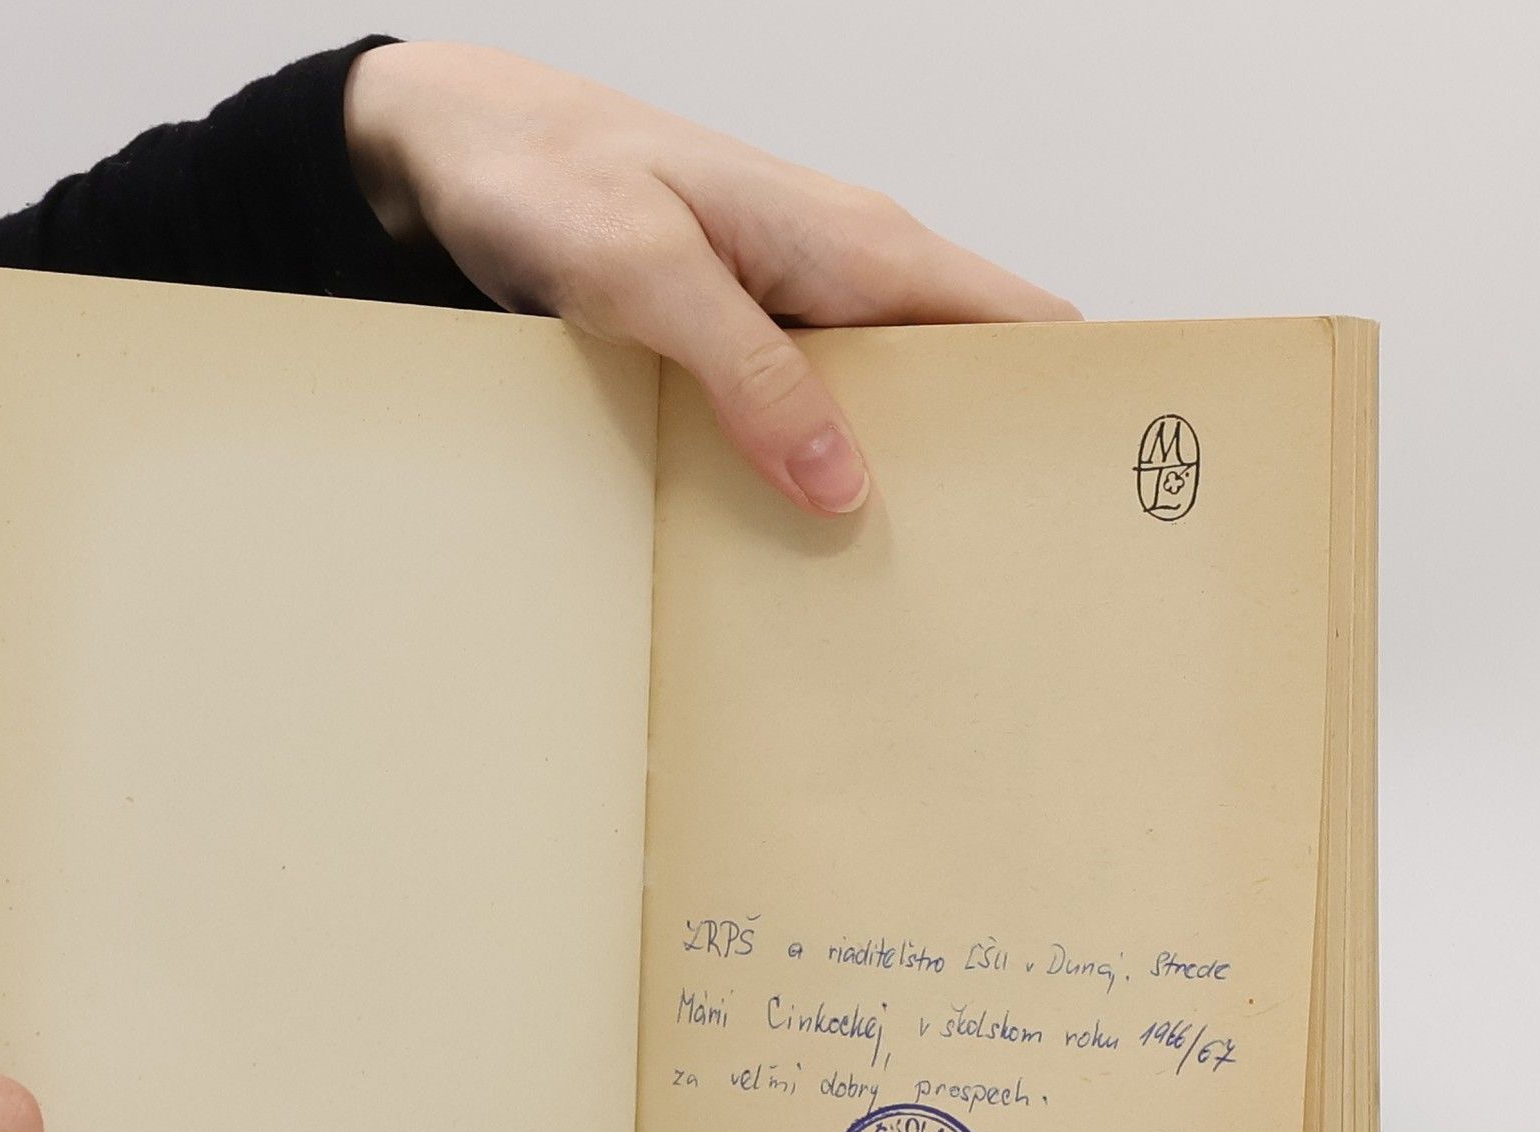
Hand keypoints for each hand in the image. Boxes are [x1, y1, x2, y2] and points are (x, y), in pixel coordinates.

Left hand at [345, 42, 1077, 515]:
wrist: (459, 148)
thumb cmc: (549, 177)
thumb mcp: (647, 276)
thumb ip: (750, 371)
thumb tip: (841, 480)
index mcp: (856, 242)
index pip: (1017, 319)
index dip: (1062, 398)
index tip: (1080, 490)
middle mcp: (843, 270)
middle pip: (958, 378)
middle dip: (975, 465)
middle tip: (971, 572)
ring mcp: (792, 303)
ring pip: (881, 402)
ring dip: (885, 476)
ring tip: (882, 575)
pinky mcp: (740, 332)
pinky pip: (806, 408)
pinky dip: (810, 466)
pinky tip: (790, 531)